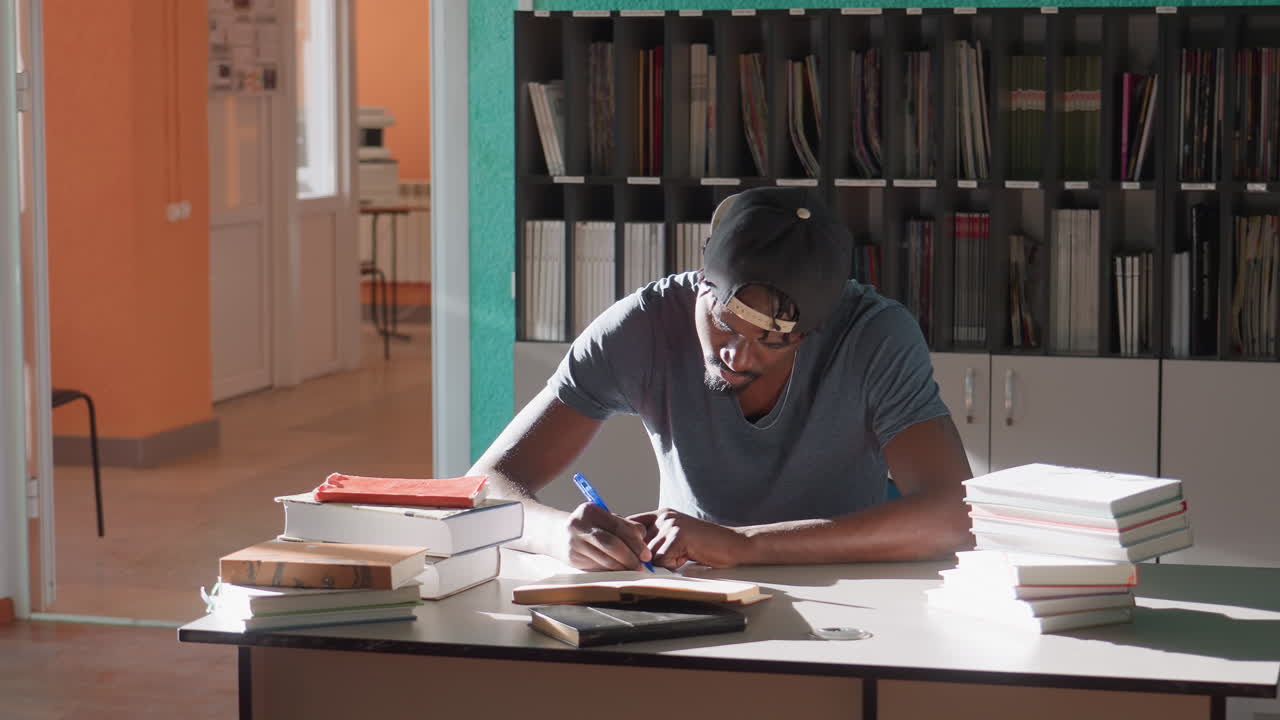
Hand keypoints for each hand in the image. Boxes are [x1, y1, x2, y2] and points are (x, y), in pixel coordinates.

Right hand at [561, 502, 653, 570]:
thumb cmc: (588, 526)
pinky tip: (619, 570)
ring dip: (622, 566)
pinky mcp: (573, 558)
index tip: (646, 554)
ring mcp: (574, 542)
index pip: (618, 527)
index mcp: (590, 511)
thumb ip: (624, 525)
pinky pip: (598, 566)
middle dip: (630, 556)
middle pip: (611, 544)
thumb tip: (643, 538)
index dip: (635, 542)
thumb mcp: (604, 519)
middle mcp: (579, 525)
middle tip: (641, 564)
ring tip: (633, 568)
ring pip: (605, 558)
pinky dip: (612, 569)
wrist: (556, 534)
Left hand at [630, 509, 750, 569]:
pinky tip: (688, 556)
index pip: (630, 524)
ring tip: (683, 555)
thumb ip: (656, 540)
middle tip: (668, 558)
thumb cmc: (705, 545)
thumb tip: (631, 554)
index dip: (624, 540)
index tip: (621, 551)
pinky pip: (662, 560)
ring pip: (650, 555)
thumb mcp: (676, 537)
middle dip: (647, 558)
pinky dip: (674, 565)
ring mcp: (671, 525)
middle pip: (638, 545)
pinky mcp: (678, 536)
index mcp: (661, 514)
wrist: (732, 544)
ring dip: (664, 562)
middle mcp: (663, 516)